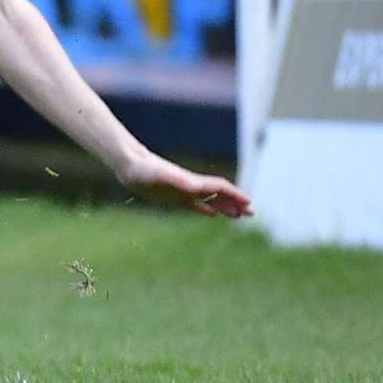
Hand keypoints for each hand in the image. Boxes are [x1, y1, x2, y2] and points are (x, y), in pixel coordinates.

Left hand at [117, 149, 253, 218]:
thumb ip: (177, 180)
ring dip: (225, 207)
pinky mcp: (173, 197)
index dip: (234, 194)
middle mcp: (190, 186)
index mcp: (191, 181)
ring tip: (239, 215)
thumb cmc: (143, 169)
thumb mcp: (159, 176)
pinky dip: (205, 209)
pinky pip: (194, 205)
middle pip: (219, 194)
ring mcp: (182, 191)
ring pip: (210, 200)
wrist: (130, 166)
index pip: (219, 187)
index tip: (249, 203)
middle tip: (252, 213)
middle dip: (236, 203)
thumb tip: (194, 186)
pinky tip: (212, 213)